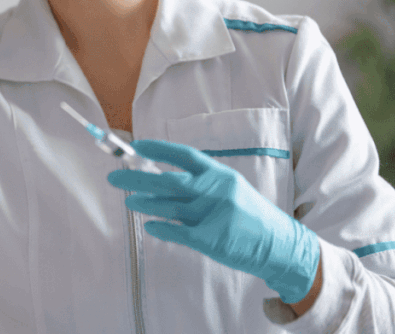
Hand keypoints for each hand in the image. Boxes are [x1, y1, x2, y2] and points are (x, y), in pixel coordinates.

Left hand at [107, 139, 318, 303]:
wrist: (281, 246)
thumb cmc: (250, 216)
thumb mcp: (231, 190)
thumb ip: (201, 183)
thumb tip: (161, 177)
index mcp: (220, 175)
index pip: (184, 155)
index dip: (157, 150)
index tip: (135, 148)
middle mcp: (216, 191)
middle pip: (168, 180)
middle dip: (137, 177)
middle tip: (114, 177)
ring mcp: (214, 214)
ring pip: (168, 206)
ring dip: (144, 203)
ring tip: (128, 201)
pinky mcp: (212, 239)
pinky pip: (177, 232)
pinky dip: (161, 228)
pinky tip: (149, 226)